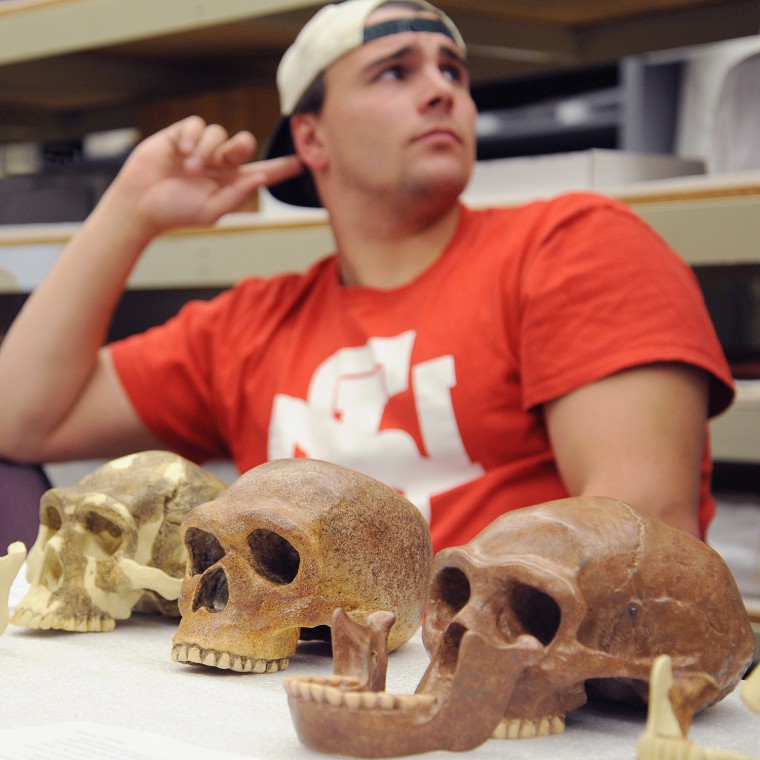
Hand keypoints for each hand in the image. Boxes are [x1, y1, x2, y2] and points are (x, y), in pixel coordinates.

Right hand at [111, 116, 303, 233]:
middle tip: (229, 156)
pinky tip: (183, 154)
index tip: (302, 163)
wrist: (141, 203)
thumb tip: (261, 179)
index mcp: (231, 183)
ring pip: (218, 133)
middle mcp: (219, 164)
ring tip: (190, 168)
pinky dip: (193, 138)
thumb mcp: (212, 211)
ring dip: (206, 151)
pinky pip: (197, 125)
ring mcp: (201, 148)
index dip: (281, 168)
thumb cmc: (176, 211)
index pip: (262, 172)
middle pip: (242, 144)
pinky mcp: (182, 135)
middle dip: (241, 146)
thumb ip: (237, 195)